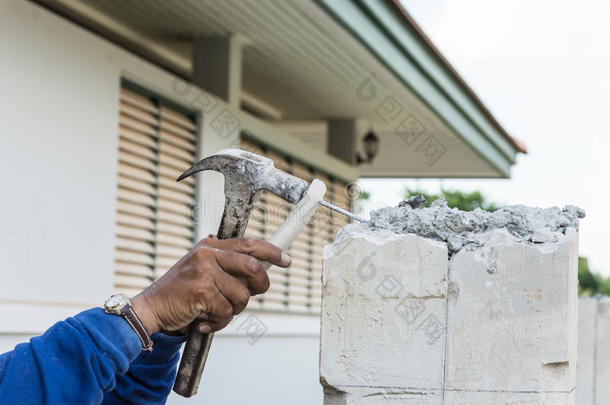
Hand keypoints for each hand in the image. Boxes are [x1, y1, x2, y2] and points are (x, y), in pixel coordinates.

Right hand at [130, 235, 290, 334]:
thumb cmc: (180, 293)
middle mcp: (207, 254)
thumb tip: (258, 267)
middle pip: (253, 267)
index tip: (287, 259)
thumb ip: (224, 265)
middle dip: (260, 286)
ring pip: (242, 295)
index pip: (249, 243)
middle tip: (254, 295)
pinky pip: (227, 311)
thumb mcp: (200, 269)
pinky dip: (219, 322)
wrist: (151, 308)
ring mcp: (205, 271)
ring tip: (215, 312)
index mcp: (210, 246)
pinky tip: (204, 321)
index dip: (272, 251)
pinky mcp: (202, 291)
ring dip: (234, 310)